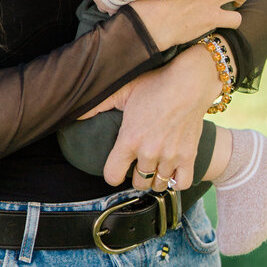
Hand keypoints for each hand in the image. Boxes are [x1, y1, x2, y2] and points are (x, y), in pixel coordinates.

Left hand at [80, 46, 223, 188]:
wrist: (190, 80)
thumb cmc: (155, 82)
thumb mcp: (124, 90)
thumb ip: (99, 104)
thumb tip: (75, 112)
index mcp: (130, 139)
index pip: (112, 176)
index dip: (112, 174)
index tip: (117, 166)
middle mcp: (149, 151)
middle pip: (137, 183)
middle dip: (135, 175)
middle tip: (137, 162)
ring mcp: (170, 156)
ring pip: (158, 185)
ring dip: (154, 178)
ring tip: (153, 166)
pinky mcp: (189, 156)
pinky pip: (181, 183)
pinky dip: (175, 180)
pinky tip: (171, 170)